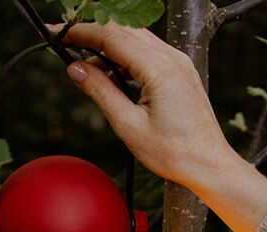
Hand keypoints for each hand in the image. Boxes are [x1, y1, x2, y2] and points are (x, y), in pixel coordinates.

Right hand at [60, 22, 234, 192]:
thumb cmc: (175, 153)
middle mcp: (172, 58)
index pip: (111, 36)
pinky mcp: (181, 72)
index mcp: (159, 68)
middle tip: (66, 47)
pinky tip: (114, 78)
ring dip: (109, 49)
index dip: (80, 33)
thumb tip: (76, 70)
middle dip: (92, 35)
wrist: (210, 166)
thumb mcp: (129, 126)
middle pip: (123, 31)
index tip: (57, 34)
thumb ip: (101, 92)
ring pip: (136, 40)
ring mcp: (179, 63)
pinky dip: (127, 59)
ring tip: (88, 71)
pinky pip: (149, 53)